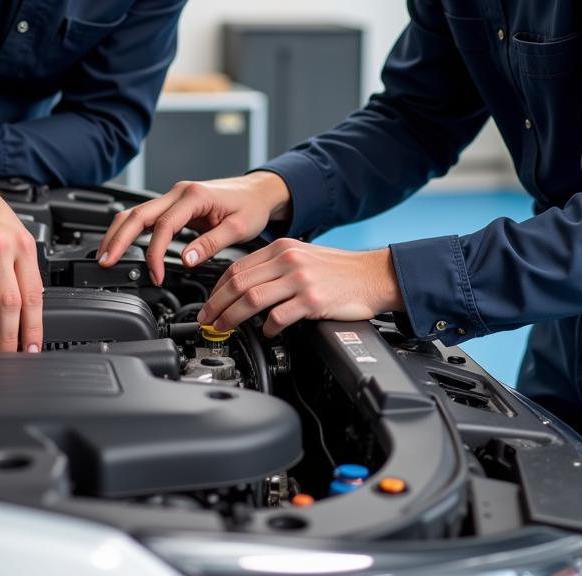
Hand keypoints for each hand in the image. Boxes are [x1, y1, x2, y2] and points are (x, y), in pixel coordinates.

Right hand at [97, 171, 291, 285]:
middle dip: (118, 238)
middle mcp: (179, 192)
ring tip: (105, 255)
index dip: (155, 253)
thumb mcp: (238, 228)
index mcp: (194, 196)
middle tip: (106, 261)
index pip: (164, 225)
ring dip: (119, 233)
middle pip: (138, 214)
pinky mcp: (174, 204)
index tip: (156, 275)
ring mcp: (174, 196)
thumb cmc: (251, 206)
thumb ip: (210, 244)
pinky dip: (131, 230)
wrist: (258, 191)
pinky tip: (121, 244)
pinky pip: (146, 216)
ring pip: (136, 213)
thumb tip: (186, 260)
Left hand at [198, 239, 404, 337]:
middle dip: (216, 305)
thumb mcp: (302, 257)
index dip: (217, 288)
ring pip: (251, 299)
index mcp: (282, 249)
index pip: (237, 267)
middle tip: (208, 320)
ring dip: (231, 318)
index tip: (209, 303)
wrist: (373, 275)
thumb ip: (275, 267)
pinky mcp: (313, 301)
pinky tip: (266, 332)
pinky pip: (279, 316)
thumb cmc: (339, 271)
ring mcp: (300, 280)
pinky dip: (267, 327)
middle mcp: (288, 260)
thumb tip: (245, 286)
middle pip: (238, 283)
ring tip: (225, 329)